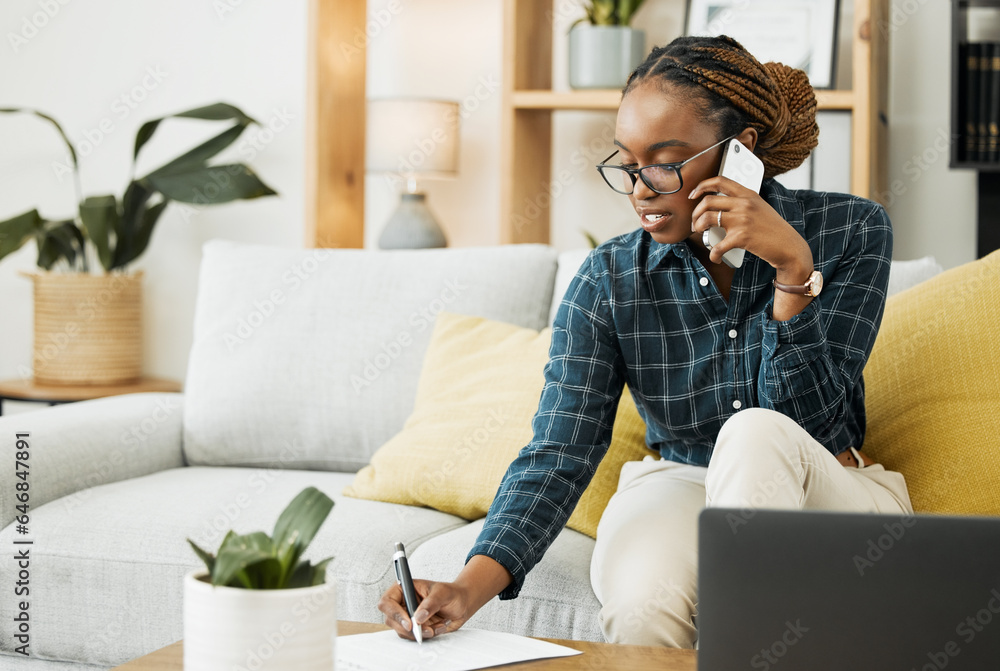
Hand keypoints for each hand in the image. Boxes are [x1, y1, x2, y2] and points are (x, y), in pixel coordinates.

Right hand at [377, 579, 473, 640]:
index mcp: (404, 588)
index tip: (409, 623)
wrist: (462, 604)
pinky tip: (438, 627)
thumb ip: (431, 603)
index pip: (387, 601)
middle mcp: (402, 603)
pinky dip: (426, 636)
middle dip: (410, 628)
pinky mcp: (414, 628)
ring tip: (438, 625)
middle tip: (427, 629)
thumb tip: (418, 617)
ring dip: (420, 633)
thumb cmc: (451, 593)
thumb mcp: (443, 593)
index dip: (395, 613)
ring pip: (402, 631)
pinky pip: (413, 637)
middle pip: (392, 620)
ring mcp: (407, 616)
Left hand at [688, 176, 812, 277]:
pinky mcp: (741, 237)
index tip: (693, 194)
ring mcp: (742, 219)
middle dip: (695, 213)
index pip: (720, 181)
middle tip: (695, 223)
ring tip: (701, 234)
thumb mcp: (760, 208)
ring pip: (707, 218)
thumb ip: (742, 204)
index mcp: (748, 194)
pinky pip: (717, 246)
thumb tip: (718, 208)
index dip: (702, 186)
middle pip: (707, 201)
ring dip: (698, 227)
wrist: (789, 247)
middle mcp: (744, 204)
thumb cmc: (773, 230)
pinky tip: (715, 257)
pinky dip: (713, 254)